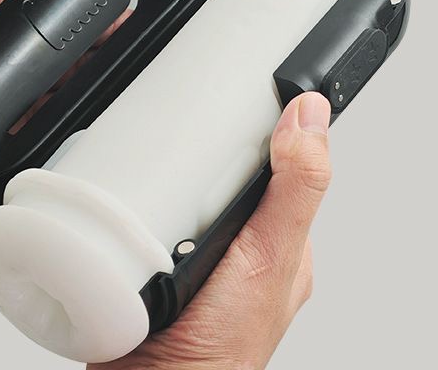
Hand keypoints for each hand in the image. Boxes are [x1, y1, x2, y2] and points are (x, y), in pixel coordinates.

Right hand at [89, 92, 331, 369]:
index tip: (242, 93)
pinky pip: (144, 217)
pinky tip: (126, 197)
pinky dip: (136, 203)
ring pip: (181, 193)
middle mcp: (238, 245)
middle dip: (204, 152)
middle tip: (182, 129)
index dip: (263, 129)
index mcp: (276, 239)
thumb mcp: (272, 255)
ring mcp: (194, 254)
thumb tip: (310, 118)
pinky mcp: (154, 262)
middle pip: (222, 174)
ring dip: (163, 177)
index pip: (276, 165)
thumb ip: (295, 190)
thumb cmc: (222, 347)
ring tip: (150, 161)